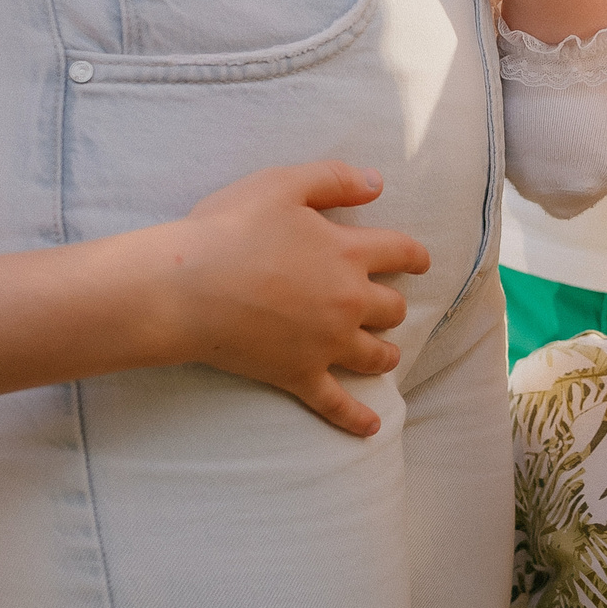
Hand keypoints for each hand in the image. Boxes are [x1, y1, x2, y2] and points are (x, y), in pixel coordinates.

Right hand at [145, 161, 431, 436]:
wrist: (186, 287)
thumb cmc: (229, 229)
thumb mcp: (282, 184)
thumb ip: (333, 179)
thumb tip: (376, 182)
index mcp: (348, 253)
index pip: (401, 253)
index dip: (415, 255)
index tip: (420, 261)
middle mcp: (348, 302)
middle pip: (392, 308)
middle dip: (393, 306)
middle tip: (386, 306)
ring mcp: (326, 344)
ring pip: (375, 355)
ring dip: (385, 353)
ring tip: (385, 354)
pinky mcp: (299, 375)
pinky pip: (336, 403)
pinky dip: (356, 419)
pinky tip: (372, 429)